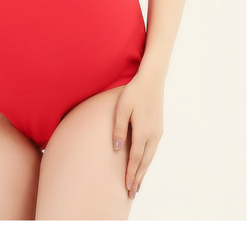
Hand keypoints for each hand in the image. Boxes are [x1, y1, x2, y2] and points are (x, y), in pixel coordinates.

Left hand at [112, 71, 163, 198]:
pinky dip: (147, 161)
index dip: (131, 173)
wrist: (151, 81)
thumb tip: (116, 148)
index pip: (135, 158)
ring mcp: (158, 132)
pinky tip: (143, 164)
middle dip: (138, 178)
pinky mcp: (159, 128)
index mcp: (142, 131)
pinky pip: (153, 150)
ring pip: (150, 157)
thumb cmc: (133, 93)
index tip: (127, 187)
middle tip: (132, 194)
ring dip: (143, 171)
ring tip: (137, 184)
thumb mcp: (121, 108)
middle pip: (145, 162)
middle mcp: (153, 135)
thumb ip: (118, 129)